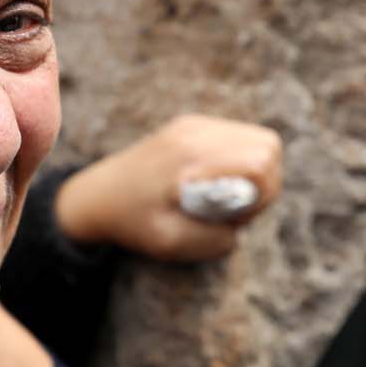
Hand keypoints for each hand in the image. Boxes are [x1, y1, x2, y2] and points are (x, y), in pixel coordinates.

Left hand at [53, 114, 281, 261]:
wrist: (98, 195)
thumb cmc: (131, 221)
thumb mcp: (169, 242)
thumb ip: (212, 240)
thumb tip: (239, 227)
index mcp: (191, 156)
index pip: (259, 161)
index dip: (262, 195)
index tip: (237, 216)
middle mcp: (196, 131)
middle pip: (267, 146)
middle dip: (265, 184)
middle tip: (237, 208)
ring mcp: (195, 124)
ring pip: (259, 140)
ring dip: (255, 172)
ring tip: (228, 196)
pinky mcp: (193, 125)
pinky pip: (240, 138)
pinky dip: (240, 163)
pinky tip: (215, 182)